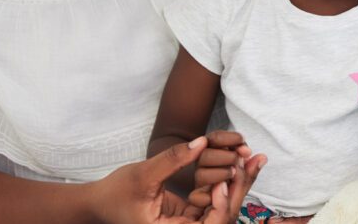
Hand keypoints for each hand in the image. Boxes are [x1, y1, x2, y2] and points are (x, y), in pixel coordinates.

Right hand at [88, 136, 264, 223]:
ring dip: (238, 184)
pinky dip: (228, 183)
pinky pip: (215, 201)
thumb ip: (173, 159)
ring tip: (254, 159)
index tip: (224, 182)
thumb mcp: (143, 174)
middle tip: (255, 160)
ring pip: (222, 208)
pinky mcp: (192, 214)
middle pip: (222, 216)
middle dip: (239, 188)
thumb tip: (202, 142)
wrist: (101, 202)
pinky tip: (241, 162)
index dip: (220, 206)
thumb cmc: (116, 193)